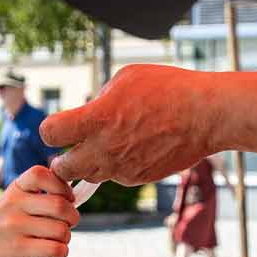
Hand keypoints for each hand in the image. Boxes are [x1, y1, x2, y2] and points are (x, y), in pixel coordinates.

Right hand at [0, 166, 77, 256]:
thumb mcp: (11, 202)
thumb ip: (36, 195)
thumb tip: (72, 197)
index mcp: (15, 188)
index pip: (42, 173)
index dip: (62, 185)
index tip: (66, 198)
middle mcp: (14, 204)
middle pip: (60, 205)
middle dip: (72, 217)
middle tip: (68, 224)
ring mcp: (15, 226)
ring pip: (61, 230)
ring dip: (66, 237)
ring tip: (58, 240)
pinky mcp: (18, 249)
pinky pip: (56, 248)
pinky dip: (62, 252)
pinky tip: (55, 251)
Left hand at [43, 65, 215, 184]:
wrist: (206, 116)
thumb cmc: (168, 89)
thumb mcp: (126, 79)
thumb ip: (100, 99)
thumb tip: (90, 112)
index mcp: (96, 119)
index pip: (50, 133)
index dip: (52, 129)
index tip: (61, 126)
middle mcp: (104, 148)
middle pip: (62, 168)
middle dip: (62, 159)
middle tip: (71, 149)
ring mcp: (121, 168)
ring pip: (90, 176)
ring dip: (88, 165)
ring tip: (102, 148)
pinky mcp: (138, 178)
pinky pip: (116, 177)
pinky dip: (117, 167)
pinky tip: (132, 149)